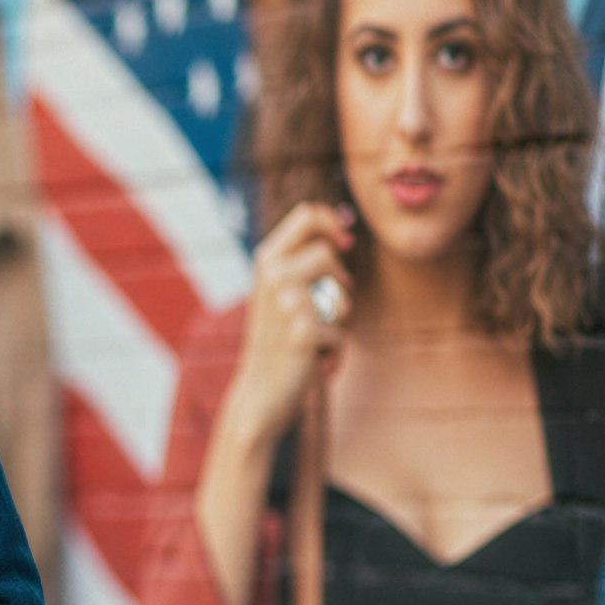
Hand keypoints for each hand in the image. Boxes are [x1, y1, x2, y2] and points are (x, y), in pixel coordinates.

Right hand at [223, 201, 354, 450]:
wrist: (260, 390)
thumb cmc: (280, 338)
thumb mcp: (282, 290)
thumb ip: (303, 259)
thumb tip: (343, 228)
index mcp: (266, 260)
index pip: (308, 215)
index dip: (333, 224)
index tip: (344, 244)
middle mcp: (273, 275)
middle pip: (328, 251)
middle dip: (337, 281)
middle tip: (325, 306)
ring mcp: (286, 303)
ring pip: (340, 293)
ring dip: (338, 318)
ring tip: (317, 334)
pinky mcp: (303, 332)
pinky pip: (341, 333)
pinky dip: (333, 349)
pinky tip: (313, 358)